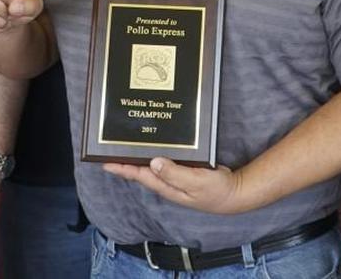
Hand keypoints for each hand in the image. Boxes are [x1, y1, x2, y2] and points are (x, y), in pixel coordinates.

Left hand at [103, 157, 244, 214]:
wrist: (235, 193)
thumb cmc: (216, 191)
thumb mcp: (196, 183)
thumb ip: (175, 174)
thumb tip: (154, 163)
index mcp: (168, 187)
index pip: (140, 176)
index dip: (123, 169)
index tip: (105, 163)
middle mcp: (168, 183)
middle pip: (142, 171)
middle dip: (125, 162)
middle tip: (109, 150)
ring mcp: (176, 177)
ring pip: (152, 165)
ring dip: (139, 157)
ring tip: (125, 146)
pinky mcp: (184, 170)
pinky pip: (166, 161)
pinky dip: (157, 154)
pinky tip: (154, 146)